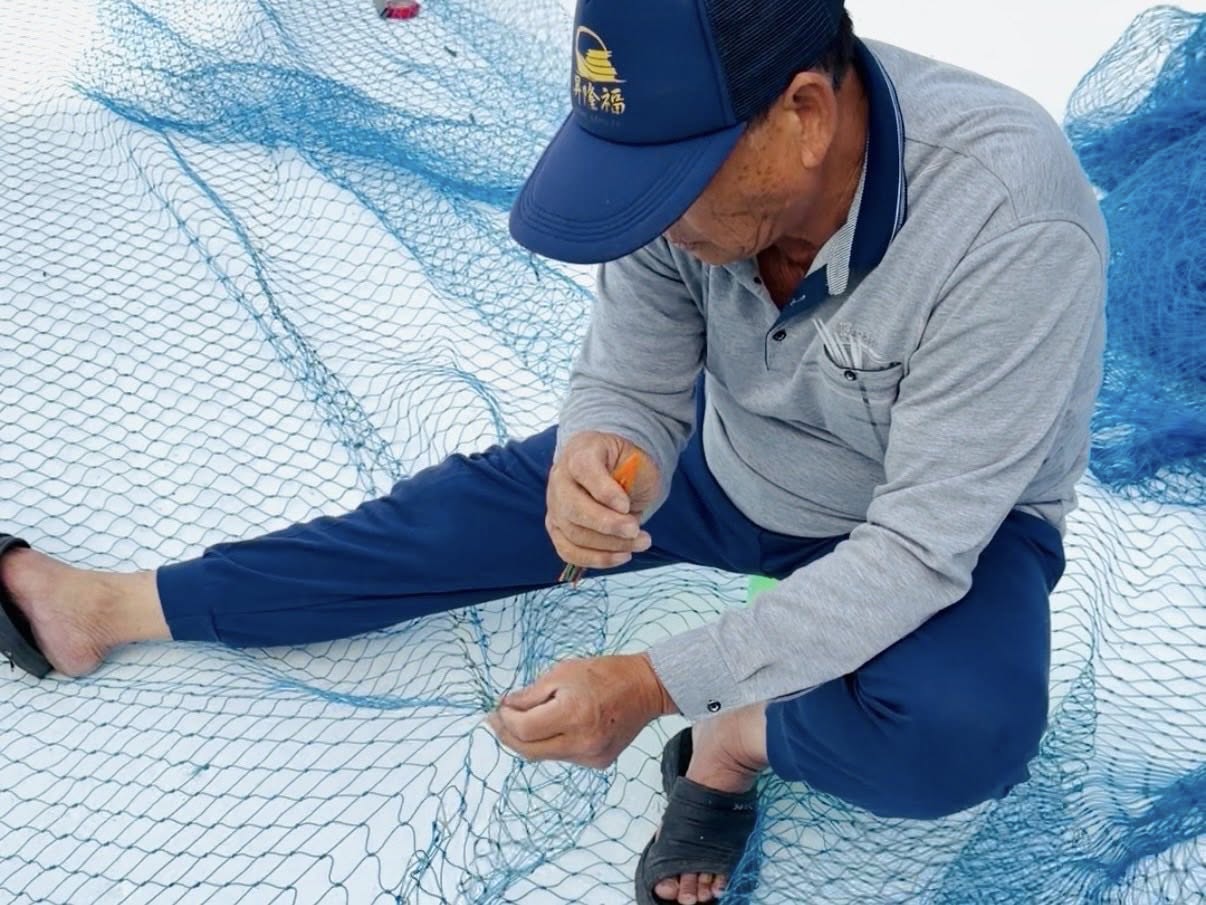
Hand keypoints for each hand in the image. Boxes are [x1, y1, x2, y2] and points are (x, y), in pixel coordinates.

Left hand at [486, 653, 676, 768]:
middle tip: (496, 721)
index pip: (524, 729)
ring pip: (544, 756)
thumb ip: (531, 694)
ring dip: (528, 740)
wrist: (645, 688)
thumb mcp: (563, 672)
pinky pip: (563, 757)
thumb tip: (506, 707)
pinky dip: (551, 744)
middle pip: (529, 750)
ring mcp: (591, 756)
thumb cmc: (606, 673)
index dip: (504, 720)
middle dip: (507, 736)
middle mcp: (582, 741)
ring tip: (522, 721)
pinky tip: (552, 728)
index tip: (497, 708)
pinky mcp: (598, 762)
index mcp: (573, 714)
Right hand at [546, 432, 659, 569]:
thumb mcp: (634, 460)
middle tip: (636, 531)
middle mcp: (560, 479)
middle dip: (608, 525)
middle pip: (573, 508)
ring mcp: (555, 505)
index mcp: (580, 452)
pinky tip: (622, 556)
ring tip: (641, 542)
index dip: (604, 491)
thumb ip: (630, 479)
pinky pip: (569, 551)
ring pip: (574, 534)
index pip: (584, 469)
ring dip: (609, 546)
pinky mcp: (557, 528)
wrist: (610, 468)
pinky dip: (596, 559)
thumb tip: (622, 511)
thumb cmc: (623, 463)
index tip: (626, 506)